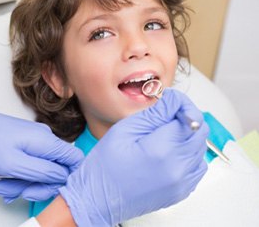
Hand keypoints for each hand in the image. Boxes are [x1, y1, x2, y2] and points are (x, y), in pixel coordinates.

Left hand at [0, 100, 83, 200]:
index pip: (75, 158)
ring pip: (42, 169)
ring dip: (25, 182)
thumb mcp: (14, 164)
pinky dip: (21, 175)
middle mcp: (46, 139)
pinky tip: (7, 181)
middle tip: (20, 192)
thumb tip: (64, 176)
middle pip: (57, 168)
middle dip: (38, 185)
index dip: (68, 177)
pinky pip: (33, 163)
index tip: (50, 188)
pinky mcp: (29, 143)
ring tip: (4, 187)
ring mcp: (37, 141)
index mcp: (47, 141)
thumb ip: (43, 171)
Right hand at [58, 89, 208, 225]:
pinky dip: (188, 153)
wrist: (99, 198)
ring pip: (201, 147)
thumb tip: (174, 100)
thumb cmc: (106, 166)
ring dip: (188, 135)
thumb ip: (154, 113)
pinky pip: (197, 165)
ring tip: (164, 134)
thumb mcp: (125, 129)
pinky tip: (169, 151)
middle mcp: (177, 169)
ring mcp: (181, 183)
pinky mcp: (181, 191)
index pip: (191, 117)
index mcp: (162, 150)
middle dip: (186, 117)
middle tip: (166, 116)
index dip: (182, 104)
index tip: (171, 102)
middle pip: (201, 131)